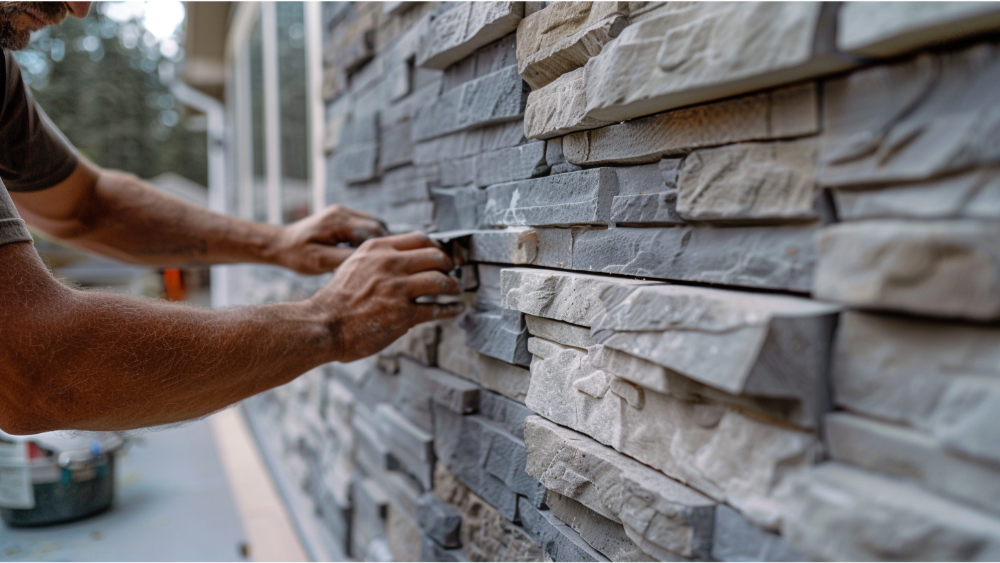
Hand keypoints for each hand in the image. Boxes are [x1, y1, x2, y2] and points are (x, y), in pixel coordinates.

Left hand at [274, 204, 388, 273]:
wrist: (281, 244)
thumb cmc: (297, 255)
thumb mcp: (321, 261)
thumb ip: (347, 258)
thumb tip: (372, 260)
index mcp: (337, 221)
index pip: (374, 230)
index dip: (385, 246)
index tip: (390, 263)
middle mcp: (342, 212)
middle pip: (377, 225)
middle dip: (384, 243)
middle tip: (386, 263)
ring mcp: (342, 212)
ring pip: (373, 224)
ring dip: (377, 241)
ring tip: (374, 259)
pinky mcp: (341, 216)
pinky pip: (364, 225)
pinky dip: (368, 238)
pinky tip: (362, 253)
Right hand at [310, 232, 463, 361]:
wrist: (323, 324)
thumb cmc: (337, 298)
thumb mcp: (355, 264)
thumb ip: (379, 259)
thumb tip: (405, 260)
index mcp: (378, 248)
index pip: (419, 238)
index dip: (436, 247)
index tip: (441, 255)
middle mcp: (390, 264)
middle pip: (435, 256)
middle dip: (448, 265)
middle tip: (451, 272)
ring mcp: (398, 289)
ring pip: (440, 280)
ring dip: (452, 286)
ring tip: (454, 290)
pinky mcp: (404, 314)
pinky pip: (436, 308)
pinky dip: (450, 309)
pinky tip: (454, 309)